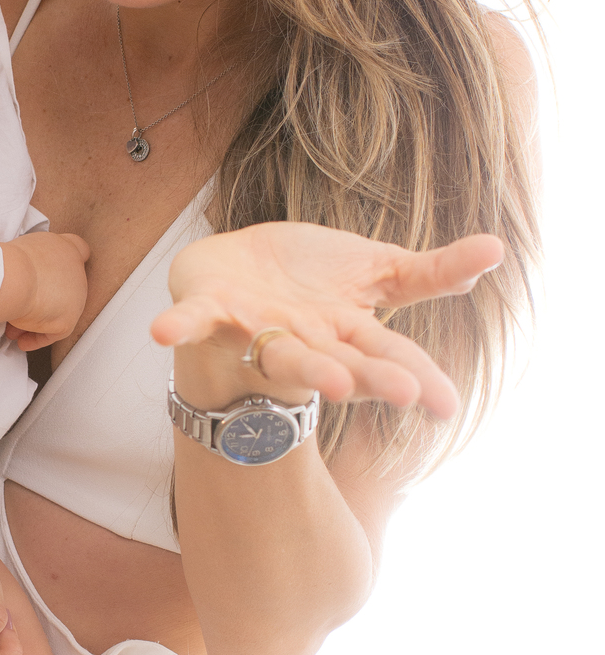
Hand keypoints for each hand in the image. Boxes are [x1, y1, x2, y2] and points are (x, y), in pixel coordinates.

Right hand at [0, 230, 90, 351]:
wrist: (12, 277)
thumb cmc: (7, 261)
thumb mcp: (20, 250)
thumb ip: (30, 261)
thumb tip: (20, 275)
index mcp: (64, 247)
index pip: (78, 249)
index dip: (68, 261)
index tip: (54, 271)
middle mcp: (76, 270)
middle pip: (65, 288)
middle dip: (43, 301)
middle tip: (21, 309)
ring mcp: (76, 296)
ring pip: (57, 312)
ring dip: (36, 322)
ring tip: (12, 329)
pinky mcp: (68, 319)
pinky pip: (53, 333)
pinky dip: (37, 339)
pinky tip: (23, 342)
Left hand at [149, 222, 503, 416]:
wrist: (235, 270)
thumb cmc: (310, 279)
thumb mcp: (377, 269)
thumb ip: (432, 271)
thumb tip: (496, 250)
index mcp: (345, 333)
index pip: (388, 356)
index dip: (415, 377)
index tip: (443, 403)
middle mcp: (304, 342)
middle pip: (339, 363)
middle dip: (365, 377)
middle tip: (399, 393)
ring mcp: (257, 331)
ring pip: (279, 354)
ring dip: (300, 367)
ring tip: (327, 382)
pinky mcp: (211, 313)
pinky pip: (192, 321)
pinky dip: (177, 327)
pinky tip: (159, 333)